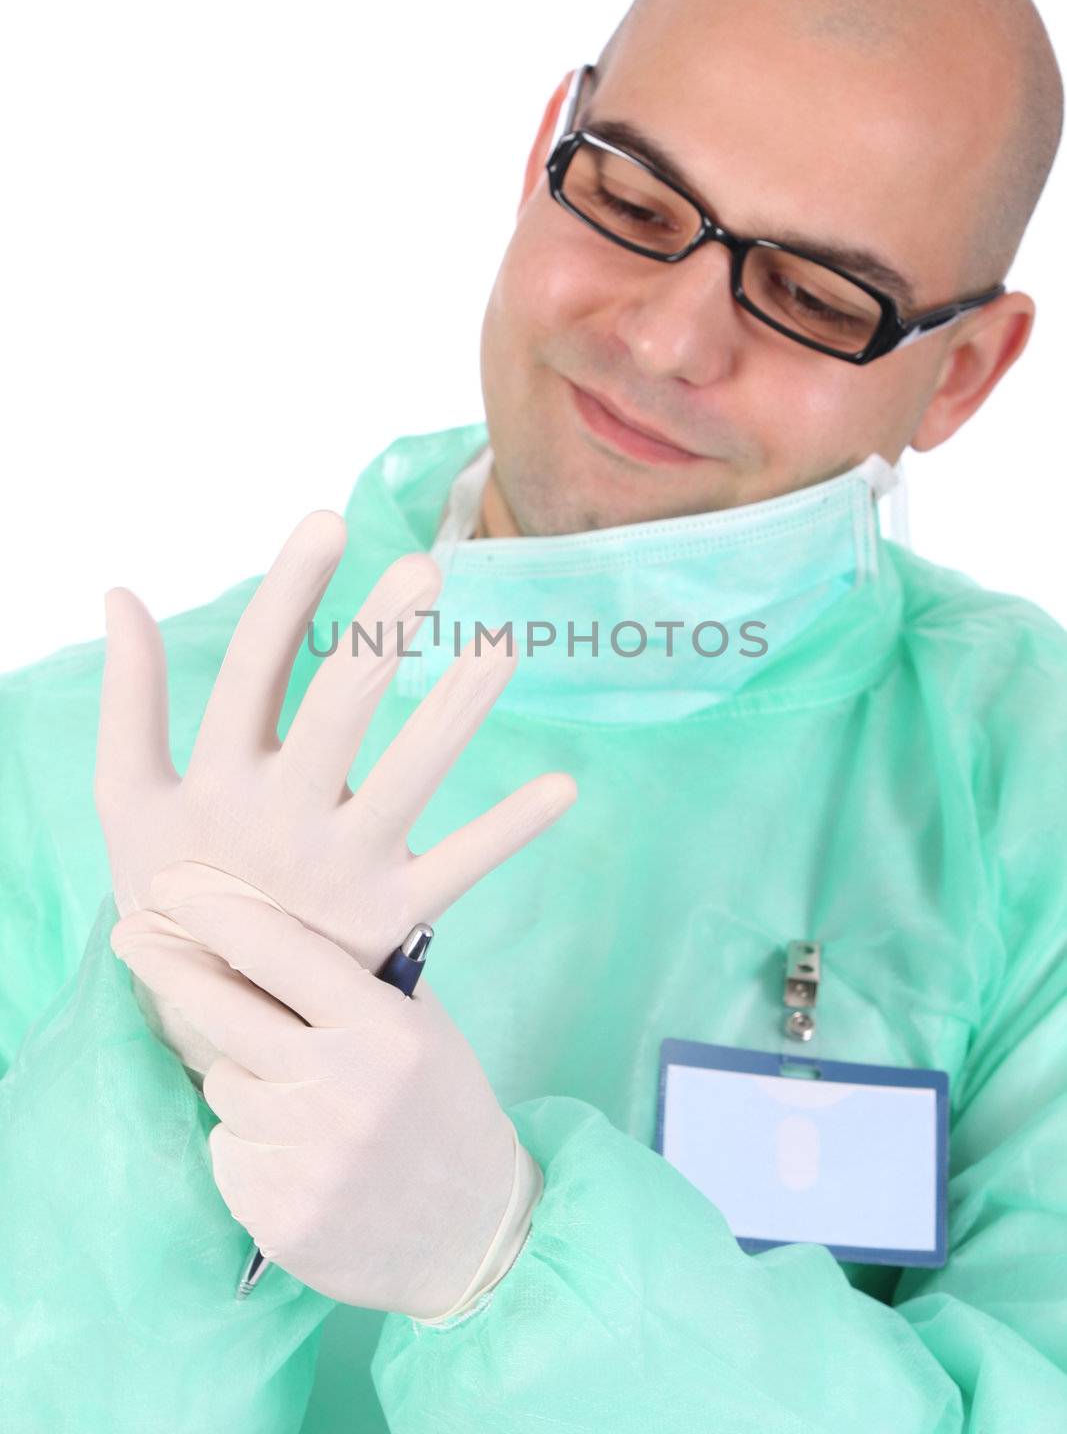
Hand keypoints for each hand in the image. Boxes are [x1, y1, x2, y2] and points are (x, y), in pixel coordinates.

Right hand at [95, 511, 576, 1074]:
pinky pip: (459, 868)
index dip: (289, 597)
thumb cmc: (175, 879)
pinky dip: (510, 831)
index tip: (329, 520)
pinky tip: (564, 787)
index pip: (255, 671)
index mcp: (221, 779)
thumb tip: (119, 593)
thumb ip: (128, 698)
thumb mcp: (127, 797)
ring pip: (407, 781)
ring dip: (456, 714)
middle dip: (377, 643)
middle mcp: (283, 819)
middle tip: (425, 570)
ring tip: (501, 647)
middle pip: (336, 717)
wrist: (215, 1007)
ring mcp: (343, 868)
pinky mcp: (392, 914)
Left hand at [110, 887, 542, 1321]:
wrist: (471, 1231)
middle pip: (224, 1012)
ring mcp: (307, 1157)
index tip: (168, 884)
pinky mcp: (277, 1215)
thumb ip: (356, 978)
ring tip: (304, 1101)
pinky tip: (299, 1155)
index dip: (217, 912)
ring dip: (243, 1077)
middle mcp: (343, 1089)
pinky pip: (226, 1148)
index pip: (282, 954)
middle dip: (170, 964)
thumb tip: (261, 924)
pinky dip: (249, 1143)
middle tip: (131, 933)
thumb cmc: (441, 1107)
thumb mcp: (420, 1025)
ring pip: (224, 1083)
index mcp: (385, 1030)